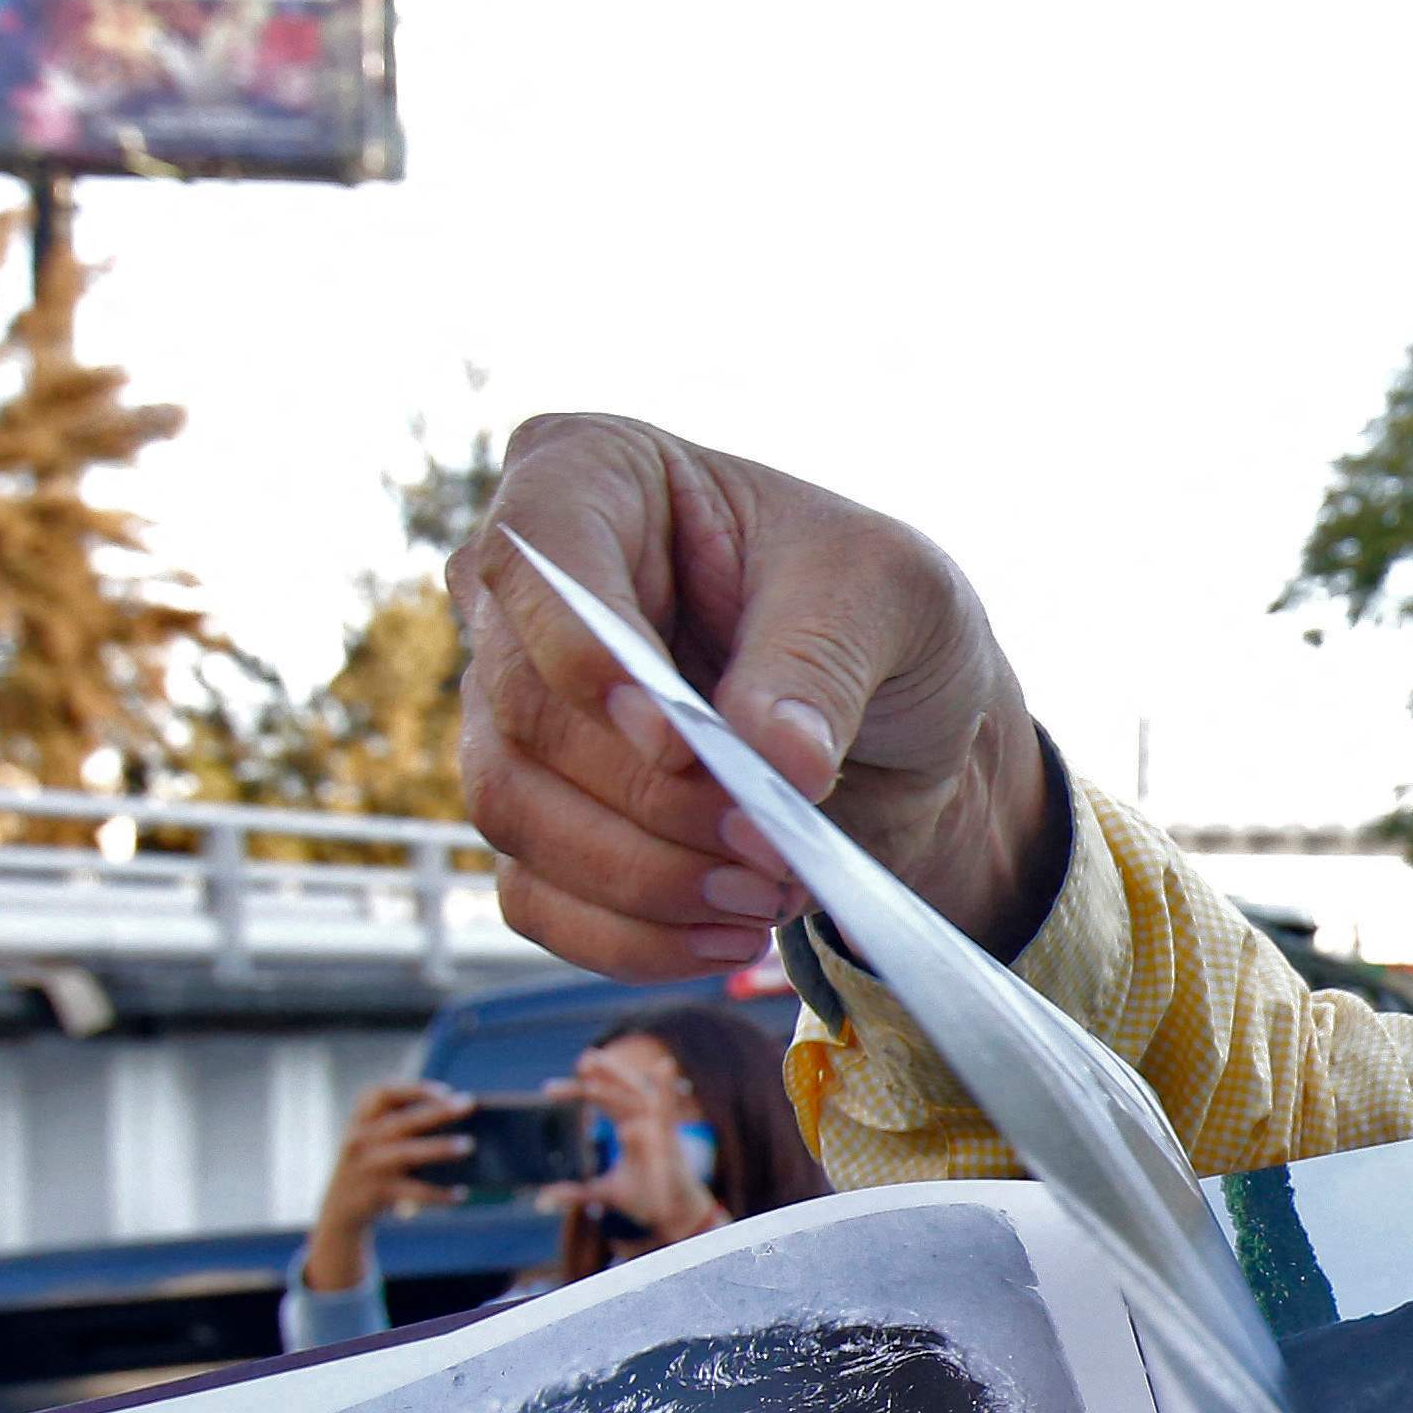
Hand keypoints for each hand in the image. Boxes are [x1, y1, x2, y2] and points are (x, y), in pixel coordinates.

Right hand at [301, 1078, 468, 1293]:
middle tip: (468, 1105)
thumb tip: (460, 1117)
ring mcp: (367, 1166)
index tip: (445, 1091)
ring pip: (406, 1153)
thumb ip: (405, 1124)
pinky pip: (412, 1192)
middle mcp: (360, 1139)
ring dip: (438, 1148)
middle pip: (400, 1121)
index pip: (381, 1093)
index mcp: (361, 1119)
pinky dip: (438, 1193)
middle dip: (435, 1111)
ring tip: (468, 1144)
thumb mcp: (375, 1138)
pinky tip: (460, 1193)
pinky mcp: (375, 1193)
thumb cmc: (372, 1163)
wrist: (340, 1207)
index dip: (413, 1089)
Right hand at [451, 414, 1068, 981]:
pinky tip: (729, 937)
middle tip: (770, 845)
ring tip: (765, 894)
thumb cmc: (880, 611)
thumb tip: (771, 762)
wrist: (901, 719)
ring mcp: (514, 707)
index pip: (536, 558)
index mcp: (592, 474)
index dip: (587, 657)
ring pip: (511, 810)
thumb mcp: (891, 595)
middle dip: (652, 800)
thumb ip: (821, 662)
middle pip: (523, 710)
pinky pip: (532, 895)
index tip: (684, 743)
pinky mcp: (539, 812)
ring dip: (643, 878)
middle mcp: (522, 589)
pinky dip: (630, 935)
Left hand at [558, 1038, 721, 1249]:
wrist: (673, 1217)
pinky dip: (667, 1089)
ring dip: (618, 1076)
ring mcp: (657, 1129)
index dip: (576, 1091)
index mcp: (628, 1128)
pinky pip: (669, 1112)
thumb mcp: (605, 1193)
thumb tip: (540, 1200)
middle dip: (602, 1073)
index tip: (548, 1090)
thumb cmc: (646, 1200)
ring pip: (636, 1094)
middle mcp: (643, 1122)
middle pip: (618, 1090)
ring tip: (596, 1061)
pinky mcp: (670, 1141)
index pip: (600, 1101)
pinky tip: (665, 1066)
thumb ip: (575, 1192)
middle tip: (581, 1060)